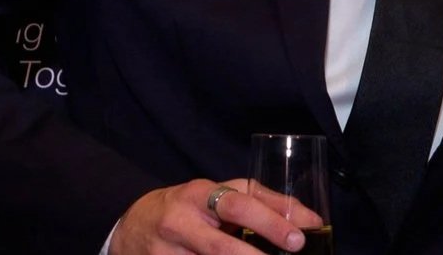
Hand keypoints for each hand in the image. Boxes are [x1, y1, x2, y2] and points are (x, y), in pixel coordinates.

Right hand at [110, 177, 323, 254]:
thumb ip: (263, 201)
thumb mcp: (220, 193)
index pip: (238, 205)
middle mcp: (179, 221)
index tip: (298, 238)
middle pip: (221, 247)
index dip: (270, 222)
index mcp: (200, 194)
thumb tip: (310, 219)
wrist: (132, 225)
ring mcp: (166, 251)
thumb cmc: (190, 207)